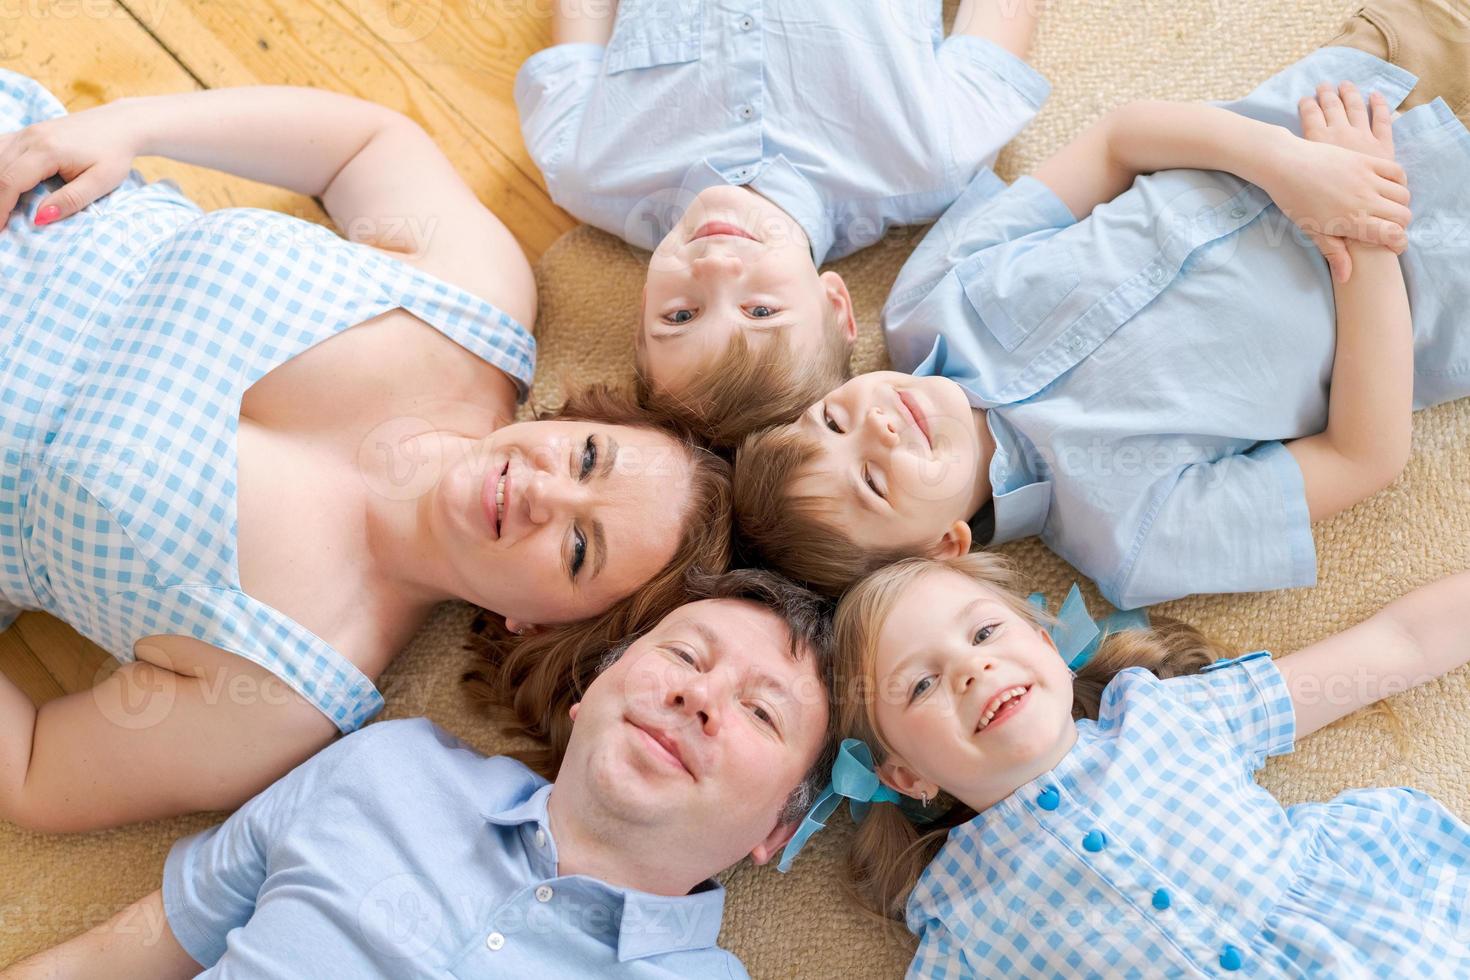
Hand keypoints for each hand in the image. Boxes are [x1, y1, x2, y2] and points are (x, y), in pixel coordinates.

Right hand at [0, 99, 143, 225]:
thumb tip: (39, 219)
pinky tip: (1, 183)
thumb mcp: (101, 182)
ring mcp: (27, 132)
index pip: (10, 182)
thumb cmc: (114, 155)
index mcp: (47, 150)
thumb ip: (70, 200)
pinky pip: (0, 148)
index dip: (0, 208)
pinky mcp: (27, 132)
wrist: (120, 125)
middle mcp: (30, 137)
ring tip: (1, 208)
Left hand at [1274, 81, 1409, 281]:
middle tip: (1388, 227)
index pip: (1393, 235)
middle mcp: (1365, 200)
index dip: (1399, 244)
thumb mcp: (1312, 230)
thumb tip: (1346, 278)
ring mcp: (1368, 179)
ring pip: (1403, 195)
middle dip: (1400, 225)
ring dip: (1400, 204)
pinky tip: (1387, 187)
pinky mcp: (1367, 160)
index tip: (1394, 246)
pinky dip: (1399, 181)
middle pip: (1403, 215)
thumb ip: (1333, 252)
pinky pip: (1397, 171)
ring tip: (1386, 208)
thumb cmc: (1295, 201)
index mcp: (1352, 221)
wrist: (1285, 165)